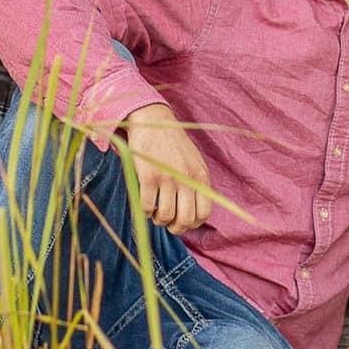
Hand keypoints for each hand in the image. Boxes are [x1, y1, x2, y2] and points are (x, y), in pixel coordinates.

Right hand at [122, 103, 212, 232]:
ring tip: (155, 211)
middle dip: (175, 227)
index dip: (192, 224)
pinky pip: (147, 206)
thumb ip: (196, 184)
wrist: (154, 120)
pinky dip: (145, 211)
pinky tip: (145, 202)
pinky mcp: (148, 176)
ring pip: (166, 216)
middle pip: (186, 220)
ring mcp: (167, 177)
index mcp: (200, 176)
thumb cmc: (173, 144)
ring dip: (158, 220)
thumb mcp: (193, 162)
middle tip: (166, 221)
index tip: (181, 220)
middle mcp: (187, 178)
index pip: (204, 214)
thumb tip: (193, 215)